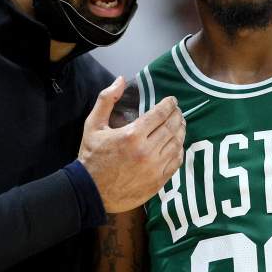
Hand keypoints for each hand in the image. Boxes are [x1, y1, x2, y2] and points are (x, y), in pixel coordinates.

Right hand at [79, 77, 185, 212]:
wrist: (91, 191)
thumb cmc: (91, 157)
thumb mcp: (93, 125)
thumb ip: (106, 100)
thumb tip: (121, 80)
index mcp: (132, 135)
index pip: (160, 114)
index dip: (169, 104)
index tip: (172, 101)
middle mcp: (147, 151)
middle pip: (172, 127)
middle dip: (177, 116)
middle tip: (177, 111)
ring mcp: (155, 168)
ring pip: (177, 144)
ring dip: (181, 131)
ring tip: (179, 124)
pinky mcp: (158, 181)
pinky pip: (176, 162)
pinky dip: (179, 151)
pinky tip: (177, 145)